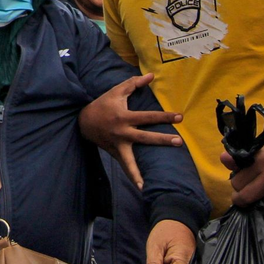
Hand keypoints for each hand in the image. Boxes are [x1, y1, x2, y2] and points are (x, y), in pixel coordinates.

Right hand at [79, 73, 183, 188]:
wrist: (83, 121)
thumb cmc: (103, 104)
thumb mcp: (116, 91)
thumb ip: (134, 83)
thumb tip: (151, 75)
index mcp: (125, 117)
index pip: (148, 117)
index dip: (164, 116)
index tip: (180, 117)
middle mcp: (122, 133)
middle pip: (145, 138)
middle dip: (162, 140)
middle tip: (179, 142)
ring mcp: (118, 145)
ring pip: (129, 161)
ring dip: (138, 173)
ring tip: (146, 186)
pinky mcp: (115, 153)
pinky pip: (125, 166)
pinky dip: (131, 176)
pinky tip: (141, 187)